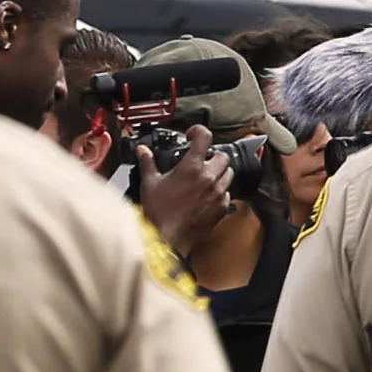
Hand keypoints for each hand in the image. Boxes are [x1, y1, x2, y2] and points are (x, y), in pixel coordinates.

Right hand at [132, 124, 233, 244]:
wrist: (166, 239)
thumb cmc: (157, 214)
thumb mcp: (149, 184)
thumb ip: (148, 163)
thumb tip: (143, 151)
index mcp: (191, 168)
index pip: (204, 138)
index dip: (199, 131)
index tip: (193, 134)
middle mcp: (209, 177)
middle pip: (223, 156)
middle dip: (213, 156)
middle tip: (201, 161)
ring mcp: (218, 192)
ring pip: (229, 174)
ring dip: (219, 173)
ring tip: (204, 178)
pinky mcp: (222, 207)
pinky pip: (227, 193)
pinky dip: (220, 191)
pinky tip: (206, 196)